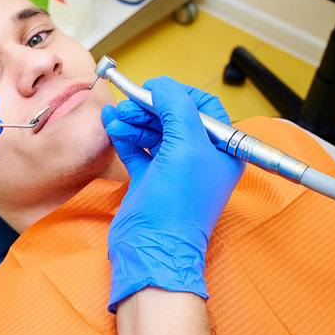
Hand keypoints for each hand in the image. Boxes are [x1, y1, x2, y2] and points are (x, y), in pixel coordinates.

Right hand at [101, 77, 243, 310]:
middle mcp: (201, 159)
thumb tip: (163, 85)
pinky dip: (125, 135)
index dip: (178, 94)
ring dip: (133, 120)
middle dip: (149, 108)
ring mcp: (174, 170)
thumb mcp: (186, 145)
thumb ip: (178, 106)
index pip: (204, 107)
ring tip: (116, 118)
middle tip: (128, 104)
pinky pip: (138, 148)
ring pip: (153, 131)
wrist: (152, 249)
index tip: (154, 89)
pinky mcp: (151, 180)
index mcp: (222, 151)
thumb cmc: (178, 207)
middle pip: (174, 117)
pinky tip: (112, 125)